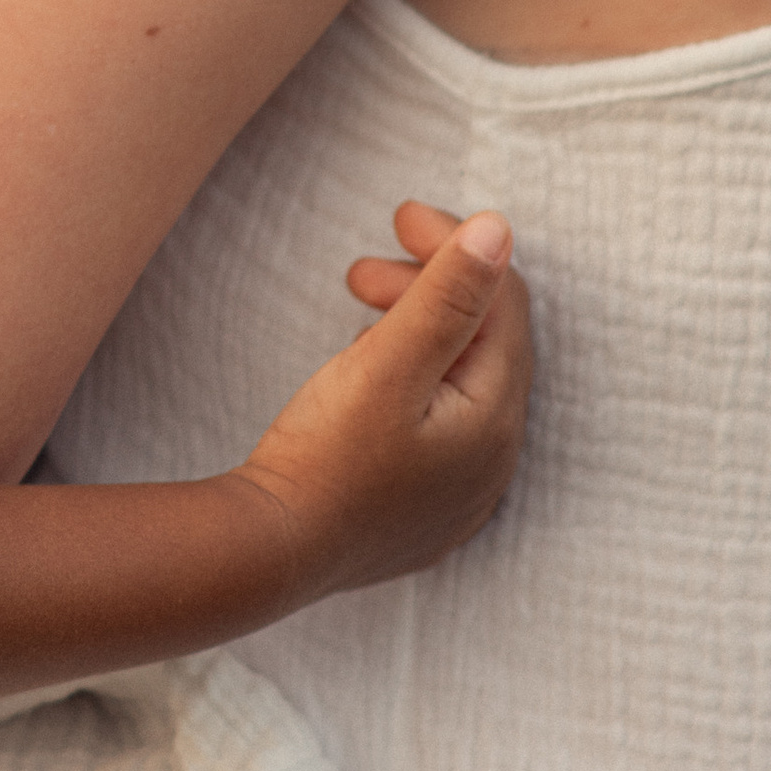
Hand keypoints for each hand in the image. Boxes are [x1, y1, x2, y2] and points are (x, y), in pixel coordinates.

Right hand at [239, 202, 530, 600]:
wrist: (270, 554)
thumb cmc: (324, 459)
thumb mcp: (386, 364)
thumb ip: (445, 296)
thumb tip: (498, 230)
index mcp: (495, 417)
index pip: (500, 305)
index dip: (456, 249)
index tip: (399, 217)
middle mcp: (494, 459)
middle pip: (482, 343)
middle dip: (428, 290)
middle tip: (358, 274)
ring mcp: (462, 492)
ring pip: (459, 385)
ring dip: (415, 335)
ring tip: (357, 322)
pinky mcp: (426, 512)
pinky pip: (440, 426)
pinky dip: (412, 382)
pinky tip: (368, 379)